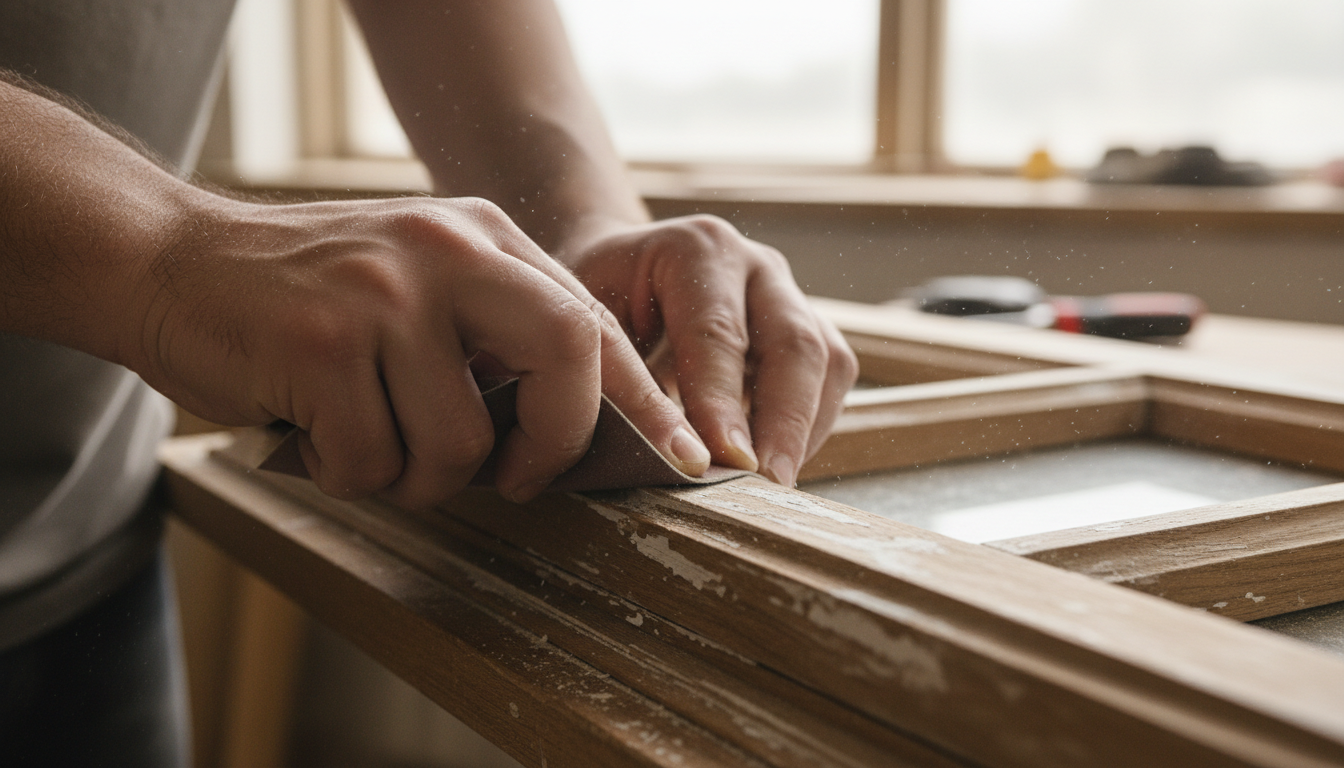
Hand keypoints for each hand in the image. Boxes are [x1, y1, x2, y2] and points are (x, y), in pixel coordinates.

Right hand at [128, 195, 709, 507]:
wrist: (168, 262)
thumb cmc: (306, 298)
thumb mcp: (417, 281)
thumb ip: (493, 333)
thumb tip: (573, 430)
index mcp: (483, 236)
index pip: (592, 322)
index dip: (642, 401)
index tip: (681, 459)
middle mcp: (447, 253)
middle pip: (566, 354)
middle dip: (553, 444)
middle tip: (515, 480)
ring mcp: (385, 294)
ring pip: (459, 443)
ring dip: (417, 476)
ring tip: (369, 442)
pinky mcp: (320, 344)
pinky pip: (375, 463)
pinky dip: (349, 474)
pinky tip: (314, 432)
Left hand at [564, 215, 857, 486]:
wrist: (616, 273)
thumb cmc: (594, 303)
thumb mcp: (587, 329)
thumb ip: (620, 381)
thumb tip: (662, 457)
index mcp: (695, 250)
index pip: (718, 333)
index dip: (724, 402)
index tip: (728, 460)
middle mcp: (754, 265)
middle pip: (793, 344)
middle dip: (785, 424)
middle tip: (767, 486)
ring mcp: (788, 294)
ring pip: (826, 361)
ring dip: (805, 430)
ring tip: (773, 486)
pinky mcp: (806, 327)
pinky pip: (830, 378)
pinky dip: (810, 427)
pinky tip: (775, 464)